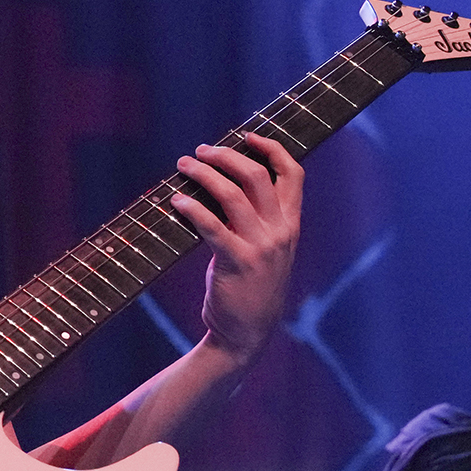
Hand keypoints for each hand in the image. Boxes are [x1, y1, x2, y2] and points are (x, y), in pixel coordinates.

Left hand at [169, 133, 302, 361]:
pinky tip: (176, 201)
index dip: (272, 148)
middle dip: (227, 155)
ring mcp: (261, 247)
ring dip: (204, 173)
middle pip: (257, 175)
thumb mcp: (265, 251)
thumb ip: (258, 220)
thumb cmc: (250, 288)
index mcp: (290, 225)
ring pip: (232, 193)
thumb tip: (225, 183)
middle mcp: (281, 231)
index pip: (293, 174)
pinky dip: (191, 207)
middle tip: (201, 151)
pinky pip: (211, 225)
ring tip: (184, 166)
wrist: (246, 335)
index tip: (247, 136)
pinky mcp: (237, 262)